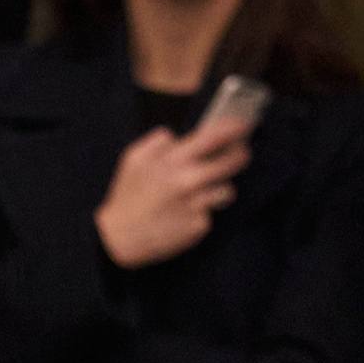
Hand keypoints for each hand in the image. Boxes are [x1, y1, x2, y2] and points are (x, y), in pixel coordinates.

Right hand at [94, 113, 252, 269]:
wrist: (120, 238)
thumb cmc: (128, 197)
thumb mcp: (132, 160)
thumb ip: (156, 142)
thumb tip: (175, 134)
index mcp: (171, 161)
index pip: (211, 138)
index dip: (232, 129)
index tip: (243, 124)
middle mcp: (187, 181)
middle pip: (231, 162)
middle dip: (241, 154)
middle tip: (242, 152)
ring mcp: (196, 204)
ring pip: (227, 189)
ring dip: (220, 188)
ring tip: (203, 190)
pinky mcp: (200, 225)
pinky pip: (212, 212)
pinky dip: (203, 210)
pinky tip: (186, 213)